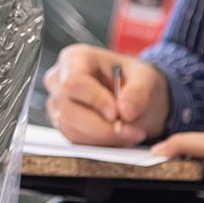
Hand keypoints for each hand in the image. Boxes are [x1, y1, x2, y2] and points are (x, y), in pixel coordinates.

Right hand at [43, 44, 168, 145]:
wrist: (133, 96)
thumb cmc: (134, 79)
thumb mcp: (145, 78)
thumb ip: (138, 92)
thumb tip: (125, 111)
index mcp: (74, 59)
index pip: (73, 82)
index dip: (95, 100)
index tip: (117, 113)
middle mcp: (59, 80)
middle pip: (70, 111)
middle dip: (103, 127)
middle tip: (133, 131)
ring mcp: (58, 104)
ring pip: (72, 129)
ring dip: (104, 137)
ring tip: (130, 132)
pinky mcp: (63, 124)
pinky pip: (76, 140)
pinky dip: (100, 143)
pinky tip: (118, 136)